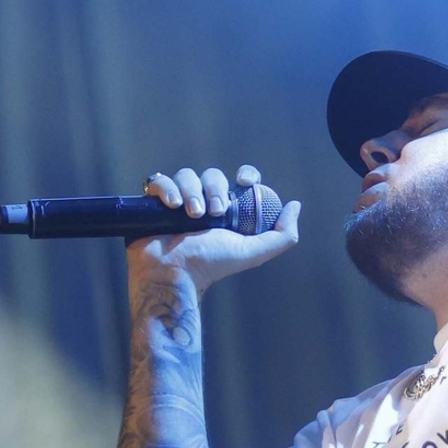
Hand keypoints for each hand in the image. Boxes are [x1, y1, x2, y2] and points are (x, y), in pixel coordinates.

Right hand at [131, 163, 300, 296]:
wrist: (173, 274)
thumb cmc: (211, 265)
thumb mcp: (252, 252)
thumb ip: (282, 235)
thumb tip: (294, 205)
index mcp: (228, 209)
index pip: (240, 179)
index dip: (246, 174)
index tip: (245, 182)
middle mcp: (203, 202)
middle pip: (213, 174)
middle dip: (215, 189)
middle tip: (214, 212)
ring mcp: (178, 201)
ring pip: (186, 175)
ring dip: (191, 191)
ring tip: (192, 215)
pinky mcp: (153, 202)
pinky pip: (159, 180)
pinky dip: (166, 189)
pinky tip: (171, 206)